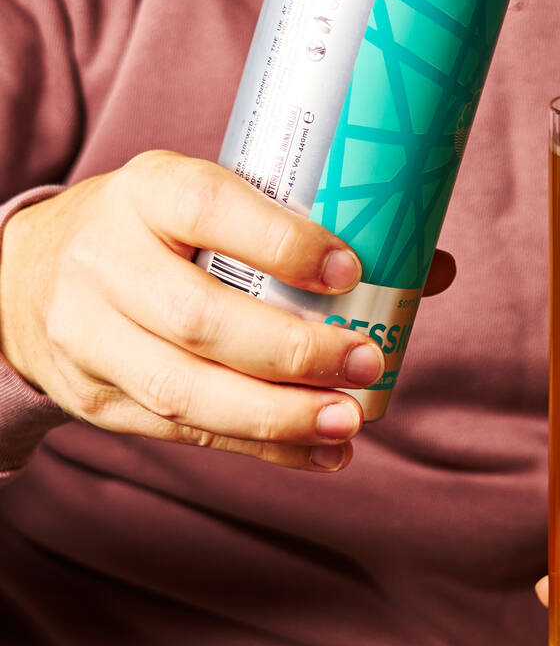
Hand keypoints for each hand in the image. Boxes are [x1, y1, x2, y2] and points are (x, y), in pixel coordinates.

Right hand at [0, 151, 454, 470]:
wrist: (30, 277)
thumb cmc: (157, 235)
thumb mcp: (209, 207)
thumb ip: (308, 235)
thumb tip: (433, 268)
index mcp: (146, 193)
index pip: (208, 208)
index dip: (281, 242)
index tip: (350, 270)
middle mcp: (106, 261)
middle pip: (200, 318)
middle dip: (295, 351)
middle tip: (367, 364)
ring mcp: (91, 337)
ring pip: (185, 390)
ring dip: (279, 416)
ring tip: (349, 424)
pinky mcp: (97, 398)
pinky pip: (184, 432)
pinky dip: (261, 447)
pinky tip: (319, 452)